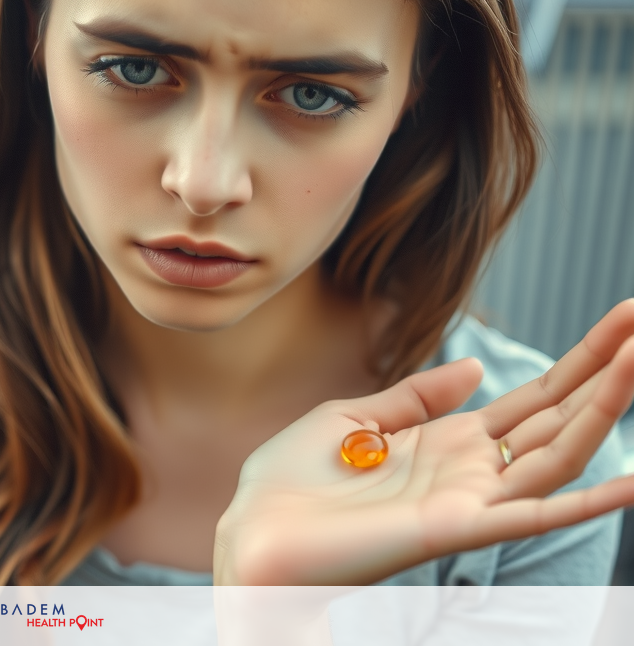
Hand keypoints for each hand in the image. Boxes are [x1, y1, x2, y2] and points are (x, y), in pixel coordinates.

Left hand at [213, 299, 633, 584]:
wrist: (255, 532)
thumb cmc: (292, 482)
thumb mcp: (352, 419)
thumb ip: (415, 396)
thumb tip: (475, 368)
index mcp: (445, 441)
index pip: (531, 398)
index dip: (578, 360)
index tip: (622, 320)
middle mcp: (470, 471)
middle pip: (557, 416)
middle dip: (605, 371)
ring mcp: (469, 500)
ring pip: (558, 452)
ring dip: (603, 408)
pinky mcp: (455, 527)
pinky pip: (532, 515)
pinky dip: (585, 502)